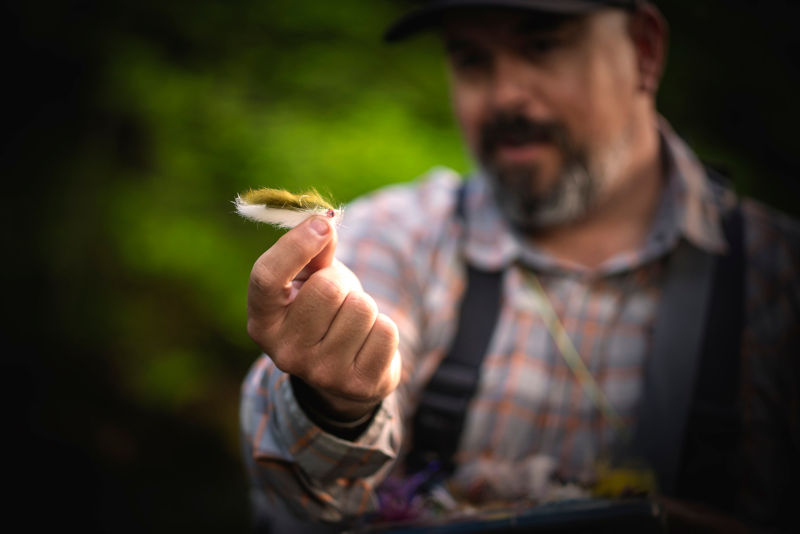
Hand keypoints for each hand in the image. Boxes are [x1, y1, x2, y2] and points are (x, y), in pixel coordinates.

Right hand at [247, 216, 400, 420]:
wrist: (343, 370)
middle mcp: (284, 352)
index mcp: (262, 321)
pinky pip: (386, 332)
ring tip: (352, 323)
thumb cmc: (322, 311)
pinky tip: (367, 343)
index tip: (322, 224)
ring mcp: (320, 373)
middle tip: (338, 301)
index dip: (295, 245)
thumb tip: (324, 222)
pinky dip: (383, 329)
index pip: (266, 277)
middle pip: (327, 288)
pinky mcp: (357, 385)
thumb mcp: (310, 279)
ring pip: (362, 308)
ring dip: (365, 307)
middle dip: (341, 284)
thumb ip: (315, 251)